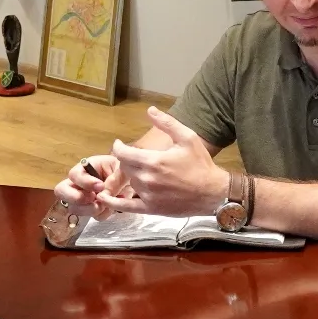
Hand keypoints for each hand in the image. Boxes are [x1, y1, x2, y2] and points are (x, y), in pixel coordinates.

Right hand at [53, 154, 133, 219]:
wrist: (137, 183)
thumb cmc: (128, 170)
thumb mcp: (125, 169)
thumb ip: (115, 179)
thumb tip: (103, 194)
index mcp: (87, 168)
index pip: (74, 174)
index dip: (84, 182)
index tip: (100, 186)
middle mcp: (81, 183)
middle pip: (61, 191)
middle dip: (75, 198)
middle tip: (92, 199)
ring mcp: (85, 197)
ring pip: (74, 208)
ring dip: (89, 209)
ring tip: (105, 205)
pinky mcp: (94, 208)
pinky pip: (92, 216)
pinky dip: (103, 214)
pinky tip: (113, 207)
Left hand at [99, 106, 226, 216]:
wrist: (213, 192)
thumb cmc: (201, 164)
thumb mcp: (188, 138)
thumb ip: (167, 123)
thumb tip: (149, 110)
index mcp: (153, 160)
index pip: (122, 152)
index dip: (118, 147)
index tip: (120, 144)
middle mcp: (146, 178)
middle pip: (124, 166)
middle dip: (127, 160)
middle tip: (135, 158)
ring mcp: (147, 195)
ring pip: (128, 182)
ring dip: (130, 176)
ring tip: (139, 173)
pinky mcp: (150, 208)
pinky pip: (125, 206)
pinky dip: (113, 202)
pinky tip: (104, 198)